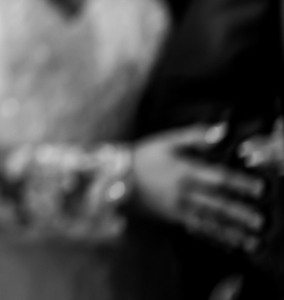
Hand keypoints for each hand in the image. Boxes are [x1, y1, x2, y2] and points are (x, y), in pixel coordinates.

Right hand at [132, 124, 264, 252]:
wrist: (116, 175)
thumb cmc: (144, 155)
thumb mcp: (167, 140)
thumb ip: (195, 136)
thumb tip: (222, 130)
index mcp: (185, 171)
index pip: (218, 178)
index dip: (240, 184)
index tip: (259, 189)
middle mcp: (183, 192)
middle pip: (217, 204)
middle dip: (240, 214)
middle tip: (259, 222)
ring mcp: (177, 208)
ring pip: (209, 221)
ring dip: (231, 232)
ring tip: (250, 241)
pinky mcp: (171, 218)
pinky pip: (196, 229)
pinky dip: (213, 238)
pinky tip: (226, 244)